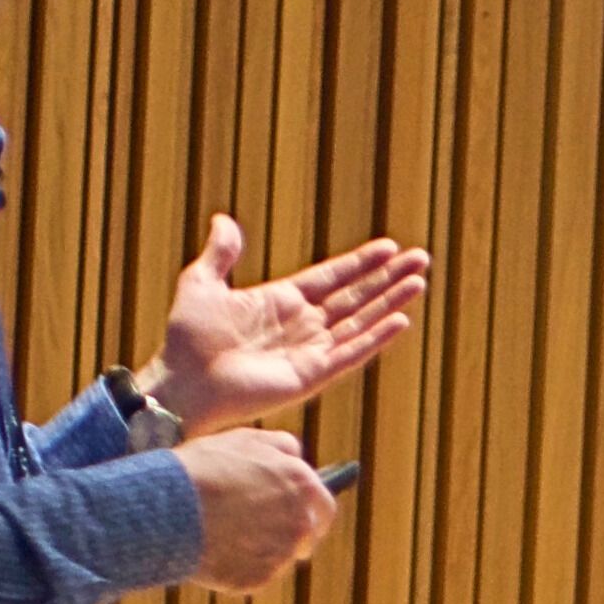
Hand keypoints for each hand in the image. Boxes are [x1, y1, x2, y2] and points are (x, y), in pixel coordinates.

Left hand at [146, 215, 428, 431]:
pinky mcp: (310, 377)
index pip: (332, 278)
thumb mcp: (201, 283)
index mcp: (281, 303)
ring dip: (391, 302)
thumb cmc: (186, 340)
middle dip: (388, 279)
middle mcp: (301, 327)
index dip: (361, 263)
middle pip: (355, 298)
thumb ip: (220, 253)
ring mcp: (309, 352)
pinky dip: (375, 338)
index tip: (390, 247)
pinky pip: (350, 353)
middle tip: (421, 259)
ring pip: (360, 322)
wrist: (181, 384)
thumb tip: (225, 220)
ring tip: (420, 282)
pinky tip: (400, 320)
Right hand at [182, 429, 338, 593]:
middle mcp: (301, 522)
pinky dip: (240, 567)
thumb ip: (280, 446)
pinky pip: (255, 575)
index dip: (312, 511)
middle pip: (307, 537)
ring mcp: (282, 554)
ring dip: (263, 550)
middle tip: (260, 530)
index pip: (324, 507)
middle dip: (291, 535)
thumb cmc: (202, 468)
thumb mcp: (244, 439)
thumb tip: (298, 455)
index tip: (300, 515)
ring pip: (280, 558)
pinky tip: (216, 551)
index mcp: (302, 485)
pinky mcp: (259, 579)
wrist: (168, 508)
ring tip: (226, 535)